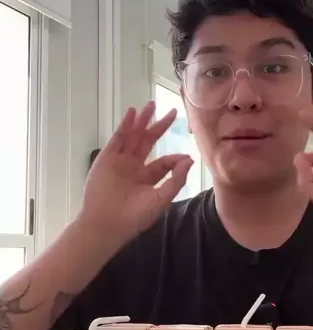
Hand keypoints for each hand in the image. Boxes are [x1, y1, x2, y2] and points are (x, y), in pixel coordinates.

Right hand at [78, 102, 192, 245]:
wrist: (107, 224)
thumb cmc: (135, 216)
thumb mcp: (161, 198)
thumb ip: (176, 179)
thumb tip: (189, 159)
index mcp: (147, 179)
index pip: (163, 162)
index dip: (174, 158)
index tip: (185, 156)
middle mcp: (134, 167)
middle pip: (149, 142)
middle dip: (159, 127)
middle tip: (172, 112)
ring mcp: (120, 161)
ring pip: (134, 136)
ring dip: (142, 121)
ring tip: (150, 105)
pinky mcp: (107, 158)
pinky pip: (118, 138)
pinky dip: (125, 125)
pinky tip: (132, 114)